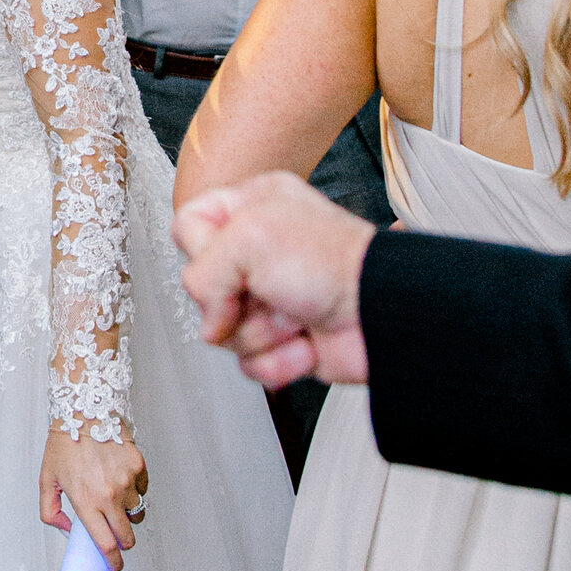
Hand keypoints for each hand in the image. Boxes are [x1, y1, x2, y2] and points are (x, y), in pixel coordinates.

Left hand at [41, 423, 147, 565]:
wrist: (84, 411)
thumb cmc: (64, 445)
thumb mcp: (47, 480)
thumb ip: (50, 511)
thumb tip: (67, 531)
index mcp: (86, 501)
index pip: (105, 544)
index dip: (112, 561)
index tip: (114, 566)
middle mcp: (110, 495)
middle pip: (127, 537)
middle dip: (122, 543)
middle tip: (115, 538)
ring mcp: (127, 481)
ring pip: (136, 514)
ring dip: (127, 514)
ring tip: (112, 499)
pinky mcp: (139, 467)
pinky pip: (142, 491)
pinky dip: (134, 492)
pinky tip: (119, 479)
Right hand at [171, 175, 374, 388]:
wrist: (382, 315)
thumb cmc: (333, 262)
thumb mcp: (249, 237)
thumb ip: (202, 270)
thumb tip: (207, 320)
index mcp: (252, 208)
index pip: (188, 227)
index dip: (201, 249)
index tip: (229, 257)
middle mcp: (259, 252)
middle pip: (203, 289)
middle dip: (236, 301)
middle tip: (270, 290)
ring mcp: (270, 299)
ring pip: (224, 332)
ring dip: (262, 332)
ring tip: (295, 316)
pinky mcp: (283, 340)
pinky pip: (249, 362)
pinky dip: (278, 360)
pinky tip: (304, 343)